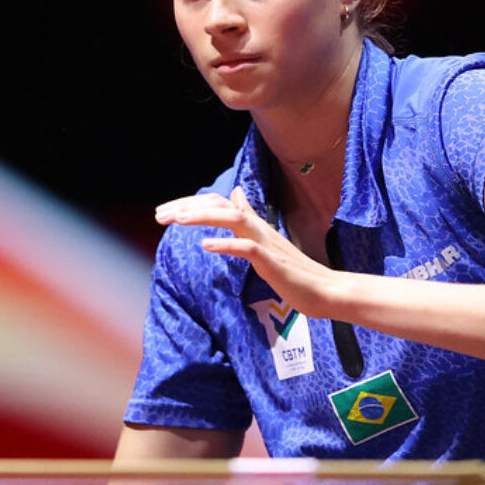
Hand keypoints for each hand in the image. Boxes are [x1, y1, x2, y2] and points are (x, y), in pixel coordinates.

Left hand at [155, 187, 341, 318]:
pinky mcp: (272, 262)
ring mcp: (265, 243)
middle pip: (219, 206)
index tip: (164, 212)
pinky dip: (226, 245)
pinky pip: (247, 249)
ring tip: (176, 220)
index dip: (189, 205)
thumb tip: (236, 193)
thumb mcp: (264, 240)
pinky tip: (206, 247)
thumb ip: (249, 216)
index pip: (217, 204)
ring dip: (203, 217)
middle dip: (187, 207)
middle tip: (159, 215)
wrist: (325, 290)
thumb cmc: (294, 270)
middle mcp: (257, 228)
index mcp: (253, 225)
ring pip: (233, 219)